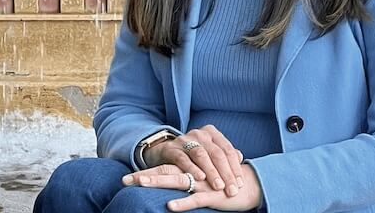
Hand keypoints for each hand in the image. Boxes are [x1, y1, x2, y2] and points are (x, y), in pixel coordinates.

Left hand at [123, 162, 261, 210]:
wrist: (249, 186)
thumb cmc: (221, 185)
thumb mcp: (202, 182)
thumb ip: (186, 181)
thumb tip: (168, 186)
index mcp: (188, 170)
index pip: (163, 168)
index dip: (145, 172)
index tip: (125, 179)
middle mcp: (193, 173)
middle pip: (164, 171)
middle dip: (144, 176)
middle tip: (125, 180)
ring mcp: (202, 183)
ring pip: (177, 181)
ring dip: (158, 182)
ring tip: (140, 183)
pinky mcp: (212, 196)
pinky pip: (195, 200)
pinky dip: (182, 203)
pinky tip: (169, 206)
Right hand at [140, 125, 244, 196]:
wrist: (168, 151)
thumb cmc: (195, 155)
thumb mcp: (210, 152)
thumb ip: (224, 154)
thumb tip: (240, 157)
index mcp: (211, 133)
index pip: (227, 150)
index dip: (235, 168)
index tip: (241, 184)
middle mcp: (199, 133)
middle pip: (216, 153)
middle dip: (226, 173)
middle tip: (232, 190)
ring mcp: (184, 140)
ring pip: (201, 155)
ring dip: (211, 172)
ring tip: (219, 186)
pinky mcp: (171, 148)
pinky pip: (183, 158)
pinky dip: (192, 168)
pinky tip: (200, 178)